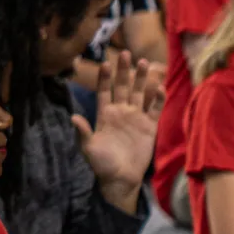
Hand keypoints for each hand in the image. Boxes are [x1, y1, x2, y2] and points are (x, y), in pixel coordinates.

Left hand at [71, 51, 164, 205]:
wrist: (121, 178)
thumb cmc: (101, 164)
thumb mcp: (88, 148)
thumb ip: (83, 131)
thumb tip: (73, 117)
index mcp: (104, 114)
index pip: (104, 91)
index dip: (104, 77)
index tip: (105, 63)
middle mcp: (121, 112)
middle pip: (122, 87)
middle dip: (124, 71)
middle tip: (126, 54)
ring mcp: (136, 118)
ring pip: (139, 93)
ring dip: (141, 79)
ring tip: (144, 62)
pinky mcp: (150, 127)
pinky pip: (155, 109)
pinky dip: (158, 98)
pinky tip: (160, 87)